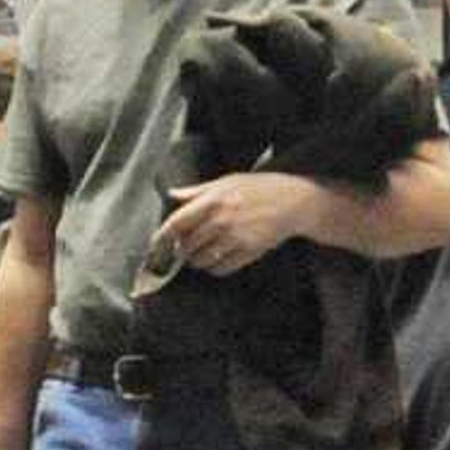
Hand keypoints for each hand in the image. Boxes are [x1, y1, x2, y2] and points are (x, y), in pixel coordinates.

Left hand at [151, 171, 320, 276]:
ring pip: (202, 260)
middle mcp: (221, 220)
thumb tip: (173, 194)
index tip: (156, 246)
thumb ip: (197, 191)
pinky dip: (214, 268)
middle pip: (187, 246)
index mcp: (212, 201)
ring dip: (196, 261)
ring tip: (199, 256)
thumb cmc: (259, 188)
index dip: (162, 238)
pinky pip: (222, 268)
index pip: (177, 223)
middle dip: (181, 251)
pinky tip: (216, 261)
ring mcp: (235, 237)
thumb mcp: (226, 181)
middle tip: (182, 250)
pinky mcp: (248, 251)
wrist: (292, 201)